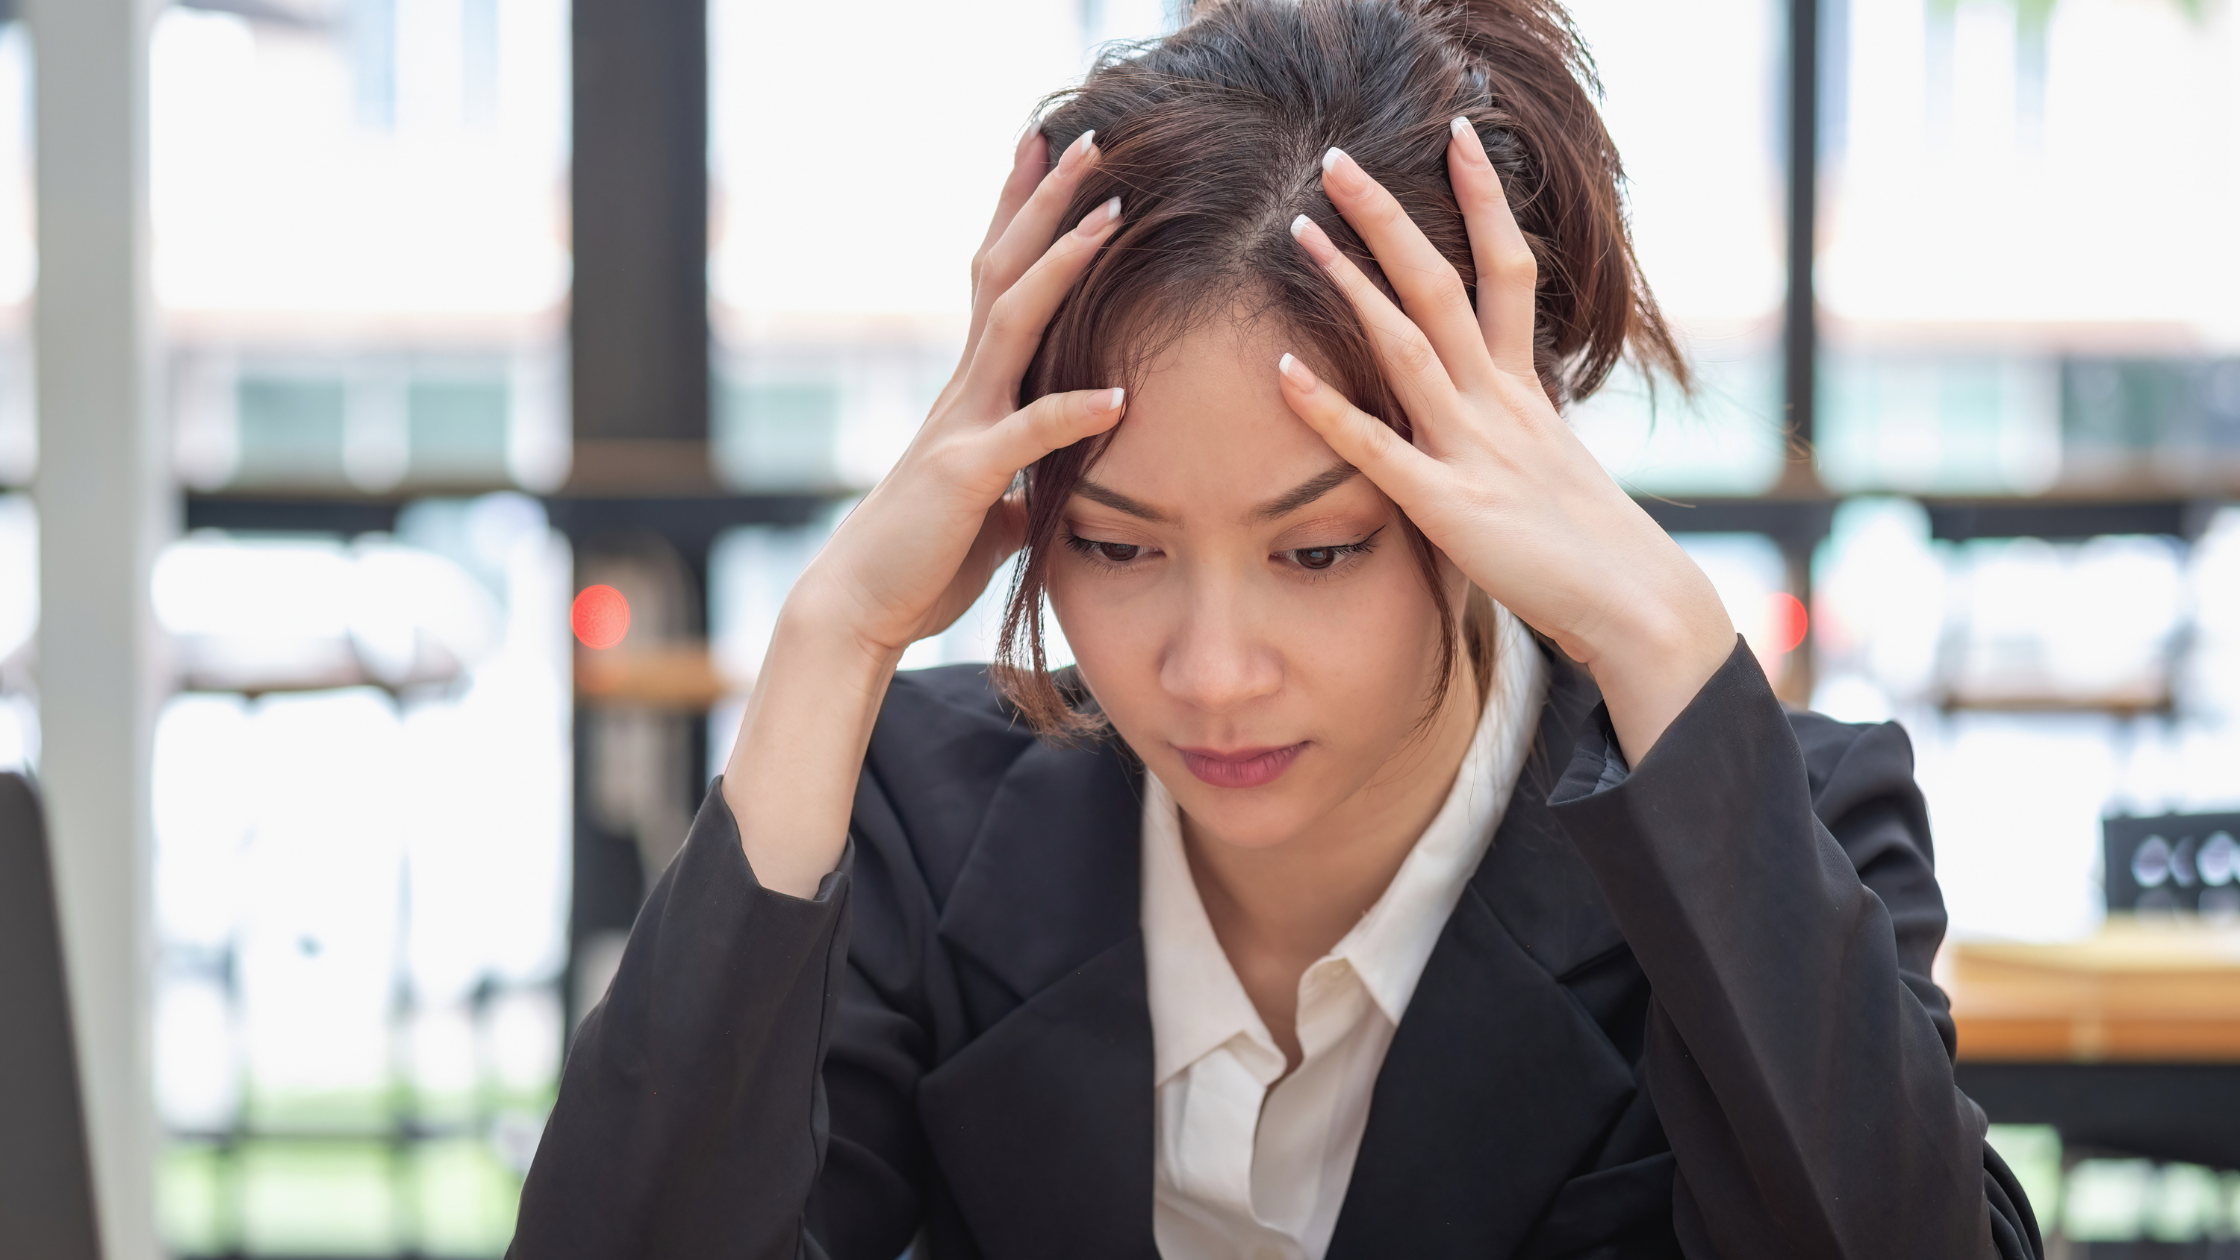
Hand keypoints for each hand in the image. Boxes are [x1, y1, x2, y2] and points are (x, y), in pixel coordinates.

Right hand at [785, 128, 1128, 662]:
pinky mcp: (965, 475)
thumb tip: (1042, 487)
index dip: (1026, 216)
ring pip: (1011, 322)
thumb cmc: (922, 559)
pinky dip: (1073, 412)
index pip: (1001, 282)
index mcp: (972, 391)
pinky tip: (1118, 396)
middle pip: (1004, 272)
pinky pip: (1026, 435)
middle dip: (1045, 203)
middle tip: (1087, 138)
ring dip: (1060, 266)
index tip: (1054, 155)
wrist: (860, 605)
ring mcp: (960, 424)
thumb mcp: (986, 509)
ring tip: (1109, 216)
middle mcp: (964, 390)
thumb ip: (1019, 481)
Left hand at [1273, 118, 1734, 763]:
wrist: (1639, 604)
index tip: (1459, 136)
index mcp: (1525, 388)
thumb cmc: (1590, 546)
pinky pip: (1379, 447)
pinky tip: (1282, 369)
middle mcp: (1500, 402)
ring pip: (1409, 345)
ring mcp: (1475, 448)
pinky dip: (1329, 407)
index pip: (1508, 268)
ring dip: (1352, 285)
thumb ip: (1513, 428)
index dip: (1484, 200)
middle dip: (1391, 217)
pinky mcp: (1450, 505)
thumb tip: (1490, 407)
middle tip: (1338, 158)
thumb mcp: (1549, 465)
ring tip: (1301, 231)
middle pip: (1444, 284)